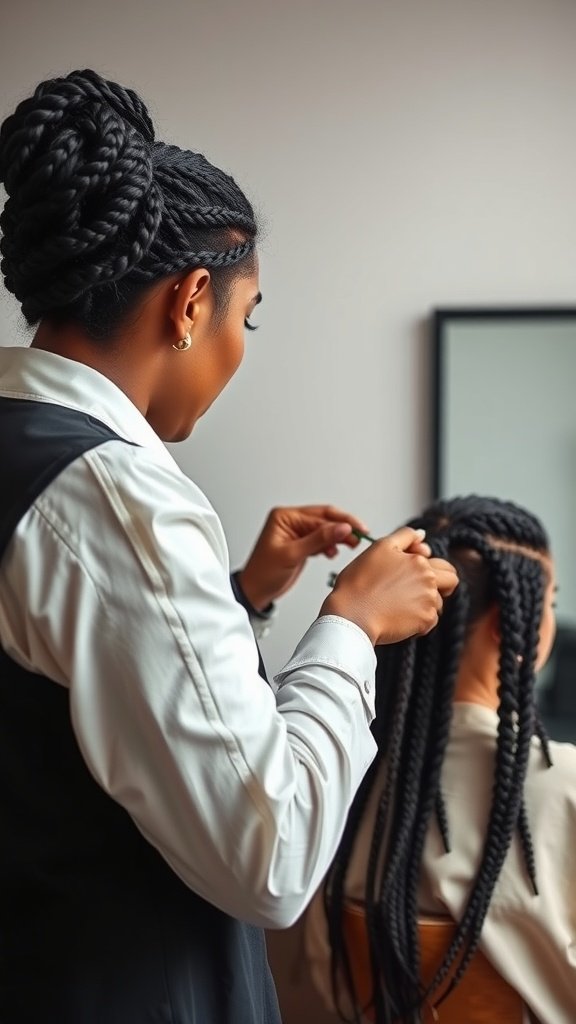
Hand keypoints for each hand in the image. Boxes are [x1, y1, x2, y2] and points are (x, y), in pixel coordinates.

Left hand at [237, 505, 369, 610]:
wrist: (255, 592)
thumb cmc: (263, 572)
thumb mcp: (292, 554)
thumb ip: (319, 539)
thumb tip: (342, 528)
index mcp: (285, 517)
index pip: (320, 515)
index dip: (340, 522)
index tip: (356, 530)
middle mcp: (291, 522)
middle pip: (325, 520)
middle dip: (343, 528)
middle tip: (359, 537)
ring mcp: (297, 533)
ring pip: (325, 530)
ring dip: (338, 537)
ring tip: (351, 545)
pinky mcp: (301, 545)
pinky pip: (321, 540)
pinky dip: (330, 546)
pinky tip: (333, 553)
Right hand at [320, 526, 458, 644]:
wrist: (352, 614)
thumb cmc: (359, 583)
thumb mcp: (379, 548)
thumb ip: (404, 536)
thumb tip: (422, 534)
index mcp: (419, 562)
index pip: (443, 564)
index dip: (430, 568)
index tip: (411, 575)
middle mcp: (429, 580)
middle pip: (451, 582)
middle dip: (442, 586)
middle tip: (419, 591)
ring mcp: (429, 601)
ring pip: (438, 603)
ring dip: (424, 604)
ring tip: (399, 605)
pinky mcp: (425, 621)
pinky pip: (430, 621)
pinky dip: (418, 621)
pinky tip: (399, 618)